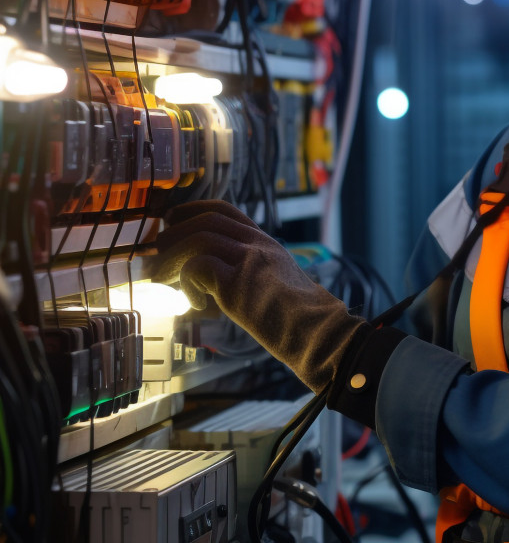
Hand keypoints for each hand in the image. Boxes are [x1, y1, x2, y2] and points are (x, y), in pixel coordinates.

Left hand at [146, 200, 365, 394]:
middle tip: (157, 252)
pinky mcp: (239, 282)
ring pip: (199, 237)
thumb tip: (213, 282)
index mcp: (265, 243)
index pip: (225, 211)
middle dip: (175, 232)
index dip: (194, 210)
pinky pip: (198, 267)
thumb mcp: (275, 284)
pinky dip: (187, 284)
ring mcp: (250, 259)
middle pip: (208, 218)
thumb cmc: (298, 319)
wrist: (317, 333)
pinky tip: (197, 304)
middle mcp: (258, 244)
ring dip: (172, 257)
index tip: (173, 219)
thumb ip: (250, 274)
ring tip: (161, 278)